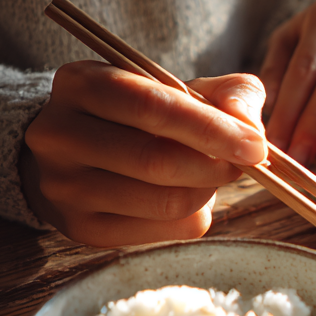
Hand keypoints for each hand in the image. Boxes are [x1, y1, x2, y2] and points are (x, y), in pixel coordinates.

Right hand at [20, 62, 267, 246]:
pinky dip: (191, 216)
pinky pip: (159, 232)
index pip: (151, 105)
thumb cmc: (143, 117)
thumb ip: (227, 93)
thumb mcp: (180, 87)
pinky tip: (190, 199)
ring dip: (207, 193)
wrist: (80, 154)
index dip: (211, 127)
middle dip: (215, 166)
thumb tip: (249, 125)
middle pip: (156, 160)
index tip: (256, 145)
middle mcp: (59, 134)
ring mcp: (64, 186)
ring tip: (213, 178)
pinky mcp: (80, 228)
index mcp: (81, 83)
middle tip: (242, 166)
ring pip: (162, 201)